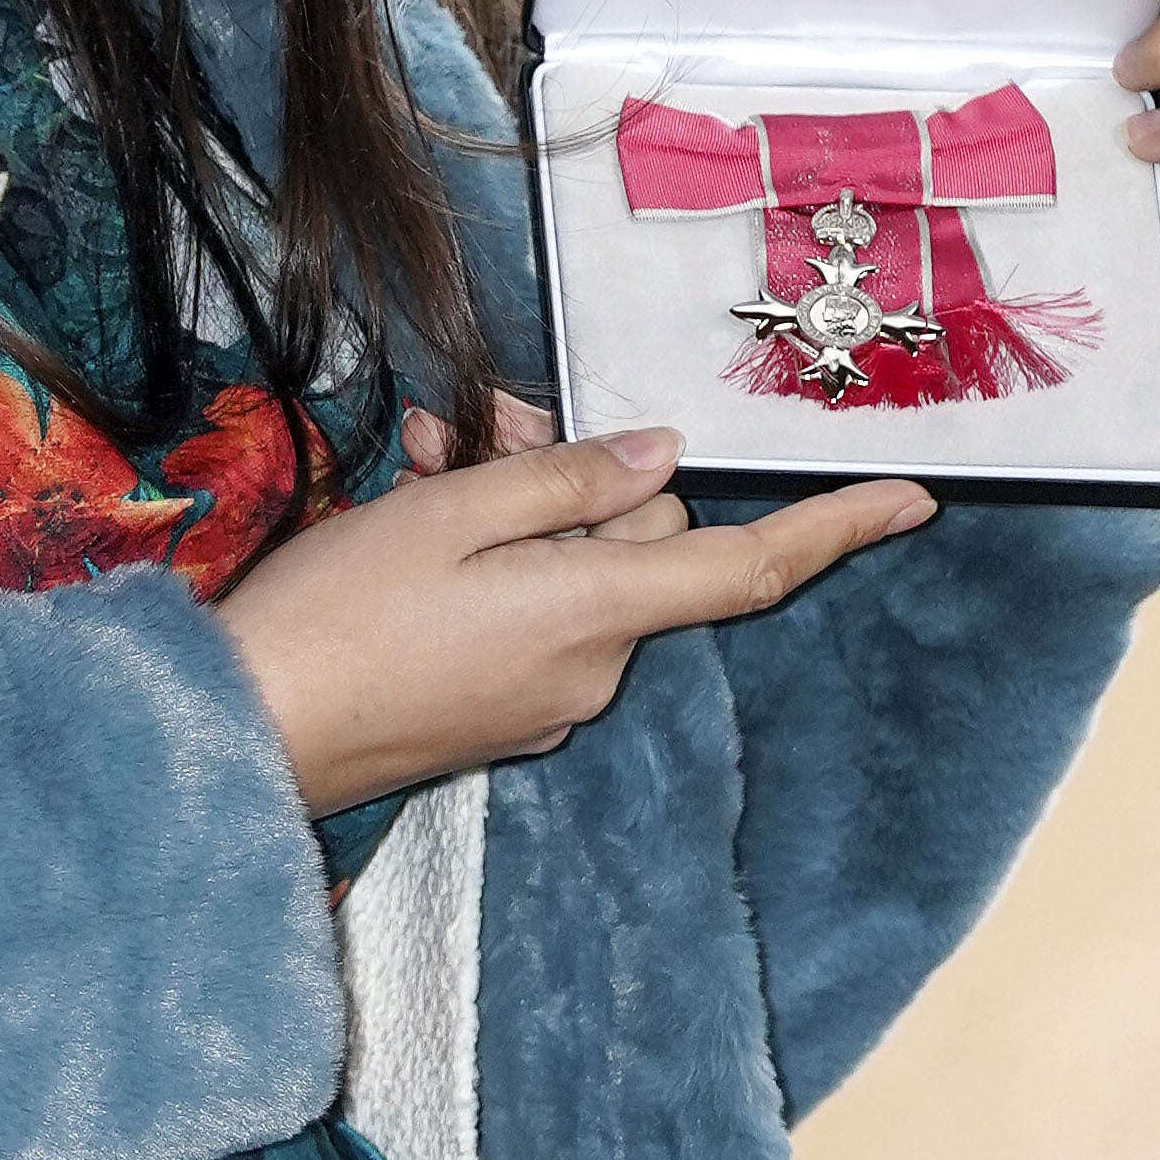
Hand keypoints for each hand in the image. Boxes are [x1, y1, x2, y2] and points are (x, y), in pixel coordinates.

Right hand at [213, 426, 935, 814]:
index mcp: (593, 616)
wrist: (246, 736)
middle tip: (473, 423)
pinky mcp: (502, 714)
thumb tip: (658, 461)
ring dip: (517, 511)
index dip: (835, 531)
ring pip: (575, 570)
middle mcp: (592, 670)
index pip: (745, 570)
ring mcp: (547, 701)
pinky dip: (491, 562)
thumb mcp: (444, 516)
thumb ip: (559, 484)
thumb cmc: (336, 617)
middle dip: (575, 476)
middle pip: (636, 543)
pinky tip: (412, 528)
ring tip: (421, 462)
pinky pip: (533, 614)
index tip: (913, 499)